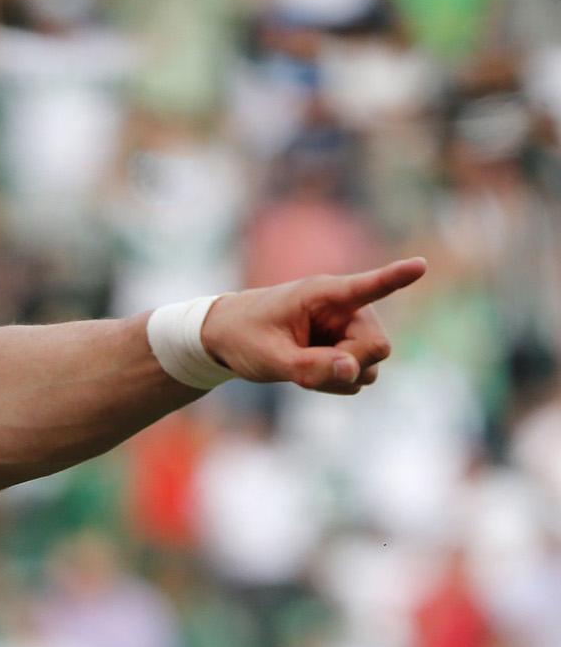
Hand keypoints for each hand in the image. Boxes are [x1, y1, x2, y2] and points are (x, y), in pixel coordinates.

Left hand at [200, 258, 427, 394]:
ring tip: (302, 366)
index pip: (366, 287)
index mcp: (323, 294)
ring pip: (371, 366)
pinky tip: (308, 371)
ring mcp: (349, 330)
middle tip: (308, 368)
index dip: (395, 278)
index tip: (420, 264)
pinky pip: (359, 376)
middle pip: (378, 346)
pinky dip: (336, 382)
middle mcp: (345, 309)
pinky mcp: (347, 349)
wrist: (226, 339)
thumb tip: (354, 372)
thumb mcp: (269, 357)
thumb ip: (309, 367)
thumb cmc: (244, 336)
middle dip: (350, 365)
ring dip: (340, 377)